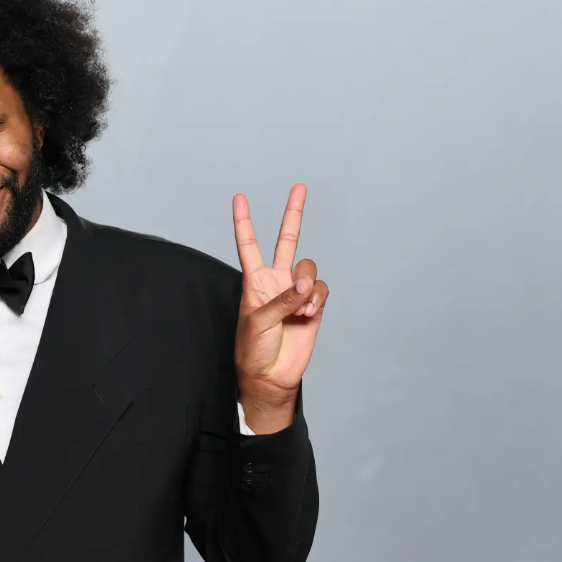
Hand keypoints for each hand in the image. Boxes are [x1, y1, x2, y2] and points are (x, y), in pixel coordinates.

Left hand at [232, 183, 328, 410]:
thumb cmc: (254, 349)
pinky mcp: (313, 306)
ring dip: (307, 286)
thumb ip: (282, 299)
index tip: (239, 197)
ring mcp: (296, 292)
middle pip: (286, 240)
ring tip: (299, 309)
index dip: (244, 221)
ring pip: (309, 269)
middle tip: (299, 186)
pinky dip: (317, 300)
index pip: (248, 244)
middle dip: (293, 213)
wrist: (271, 375)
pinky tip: (307, 314)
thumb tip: (306, 284)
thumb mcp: (259, 321)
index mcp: (254, 281)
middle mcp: (276, 281)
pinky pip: (322, 290)